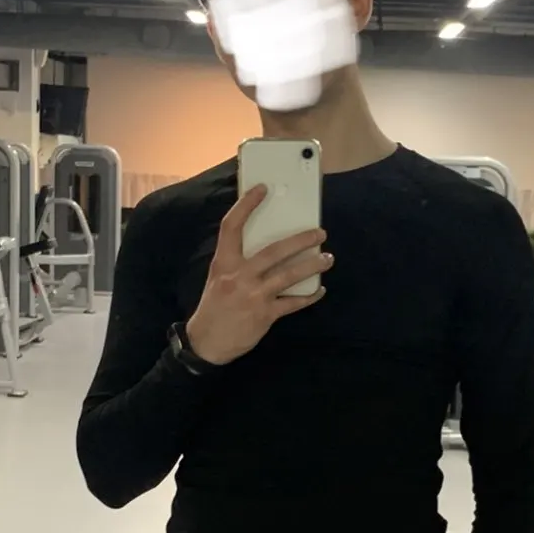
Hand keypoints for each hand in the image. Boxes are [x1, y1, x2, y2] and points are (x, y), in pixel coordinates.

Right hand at [185, 186, 331, 366]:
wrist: (206, 343)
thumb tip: (266, 245)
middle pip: (273, 251)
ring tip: (327, 258)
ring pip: (288, 276)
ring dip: (312, 266)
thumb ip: (238, 262)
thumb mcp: (218, 278)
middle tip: (319, 232)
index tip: (262, 189)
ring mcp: (253, 296)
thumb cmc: (214, 307)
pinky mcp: (265, 315)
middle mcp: (239, 276)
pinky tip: (320, 290)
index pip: (232, 227)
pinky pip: (292, 303)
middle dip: (300, 240)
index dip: (246, 205)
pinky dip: (309, 297)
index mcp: (224, 263)